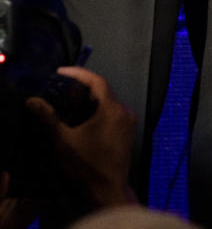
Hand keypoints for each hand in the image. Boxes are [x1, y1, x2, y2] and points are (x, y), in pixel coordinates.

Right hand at [26, 66, 137, 206]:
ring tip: (71, 100)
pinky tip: (85, 116)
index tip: (61, 71)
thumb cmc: (87, 165)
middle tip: (63, 86)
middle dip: (83, 87)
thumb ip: (49, 118)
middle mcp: (124, 110)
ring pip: (109, 101)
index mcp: (112, 108)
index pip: (96, 80)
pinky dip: (100, 110)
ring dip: (92, 99)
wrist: (107, 190)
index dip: (78, 73)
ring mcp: (129, 121)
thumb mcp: (64, 141)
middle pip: (104, 90)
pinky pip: (114, 112)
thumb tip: (33, 101)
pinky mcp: (129, 131)